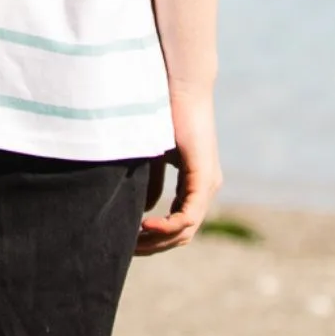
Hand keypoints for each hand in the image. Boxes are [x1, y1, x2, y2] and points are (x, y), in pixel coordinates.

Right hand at [136, 84, 221, 254]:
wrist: (181, 85)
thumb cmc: (164, 112)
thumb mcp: (153, 155)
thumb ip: (151, 181)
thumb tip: (143, 211)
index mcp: (196, 183)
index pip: (179, 224)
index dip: (155, 237)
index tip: (129, 241)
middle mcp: (206, 188)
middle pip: (183, 234)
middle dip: (154, 246)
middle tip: (127, 250)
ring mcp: (208, 185)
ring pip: (186, 230)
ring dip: (158, 240)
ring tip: (132, 242)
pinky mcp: (204, 178)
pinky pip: (188, 216)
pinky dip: (167, 226)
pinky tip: (145, 224)